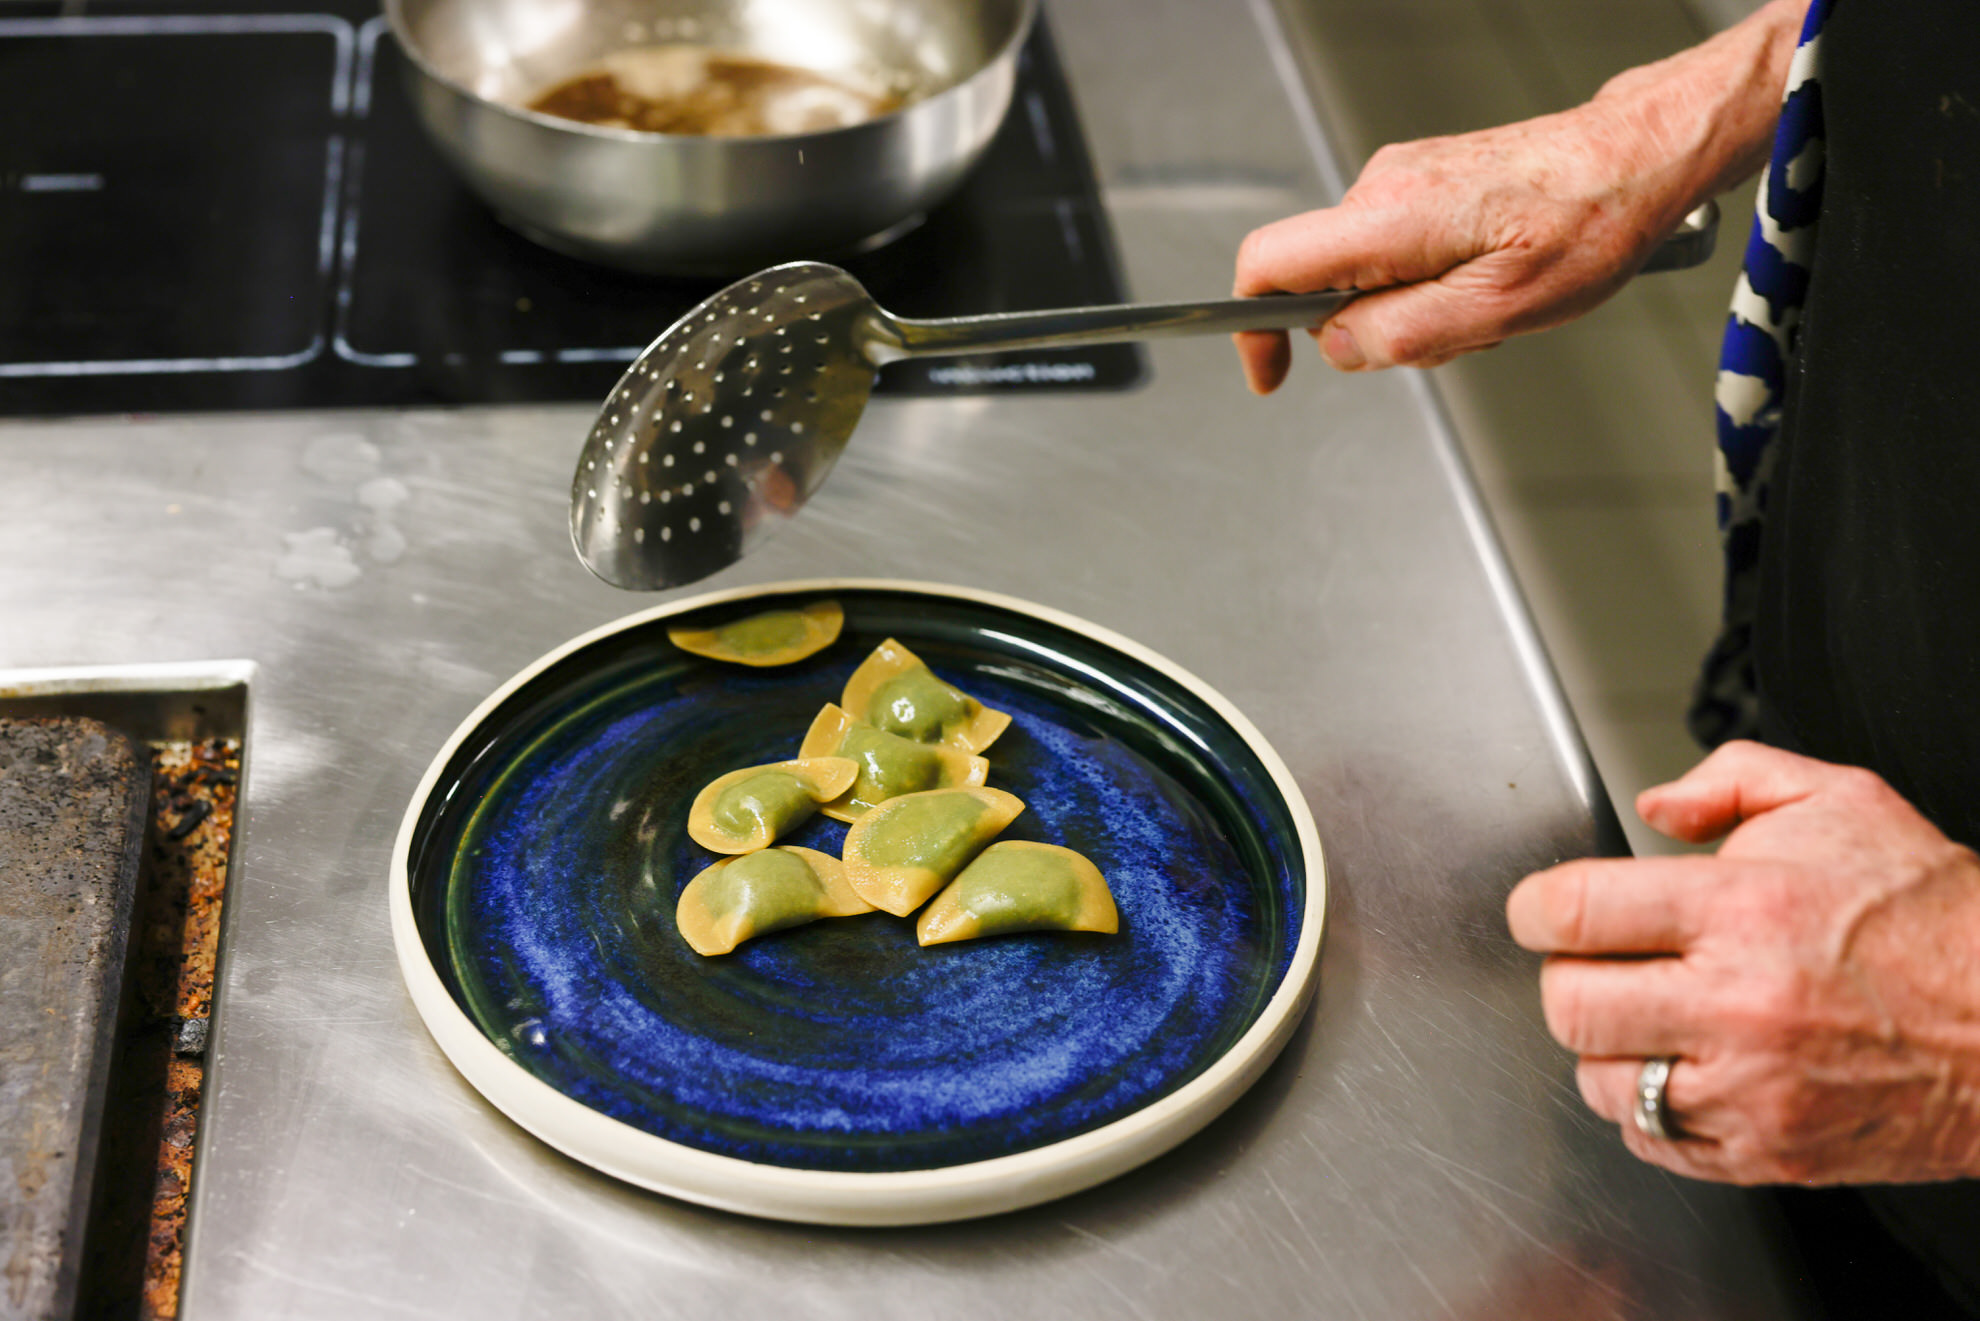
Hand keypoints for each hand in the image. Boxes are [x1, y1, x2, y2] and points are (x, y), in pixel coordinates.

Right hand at [1232, 103, 1682, 387]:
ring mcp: (1402, 177)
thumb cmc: (1591, 221)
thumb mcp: (1500, 307)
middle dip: (1371, 329)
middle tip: (1453, 335)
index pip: (1268, 263)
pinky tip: (1488, 275)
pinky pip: (1396, 250)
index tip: (1270, 372)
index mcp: (1389, 216)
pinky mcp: (1425, 180)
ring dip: (1412, 308)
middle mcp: (1382, 185)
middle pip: (1322, 282)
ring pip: (1365, 272)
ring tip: (1488, 300)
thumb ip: (1405, 333)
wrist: (1637, 155)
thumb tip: (1340, 346)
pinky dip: (1430, 280)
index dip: (1252, 327)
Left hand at [1506, 741, 1979, 1185]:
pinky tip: (1685, 1069)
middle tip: (1599, 964)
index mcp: (1745, 910)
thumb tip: (1656, 806)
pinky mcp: (1766, 1152)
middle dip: (1568, 977)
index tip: (1540, 912)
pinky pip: (1652, 1141)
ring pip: (1601, 1081)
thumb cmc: (1934, 917)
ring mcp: (1750, 1090)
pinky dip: (1649, 1108)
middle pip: (1570, 1005)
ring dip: (1607, 1047)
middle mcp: (1738, 1005)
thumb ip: (1731, 780)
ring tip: (1651, 1017)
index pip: (1574, 912)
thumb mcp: (1841, 802)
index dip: (1534, 909)